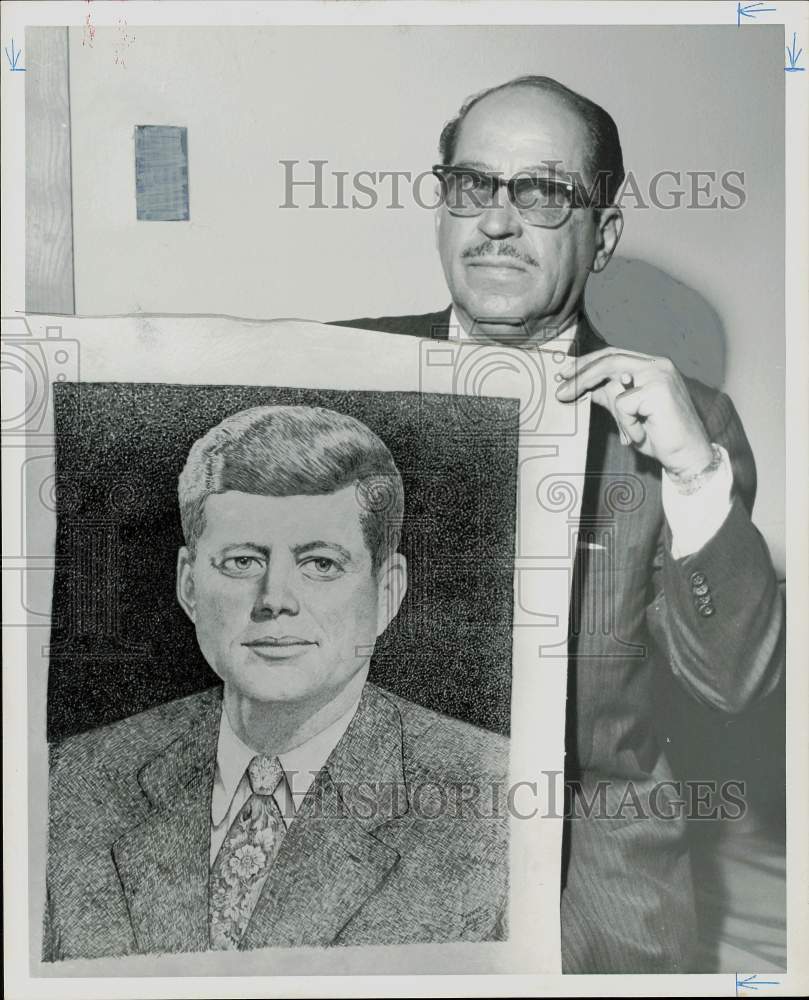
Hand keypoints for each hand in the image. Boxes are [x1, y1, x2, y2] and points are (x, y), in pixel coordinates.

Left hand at [555, 347, 713, 476]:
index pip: (613, 354)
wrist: (688, 456)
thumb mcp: (628, 415)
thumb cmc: (659, 436)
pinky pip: (623, 405)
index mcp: (652, 366)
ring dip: (610, 408)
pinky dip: (627, 425)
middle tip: (561, 390)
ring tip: (625, 428)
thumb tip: (587, 389)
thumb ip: (612, 398)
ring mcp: (660, 374)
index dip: (587, 362)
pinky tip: (641, 435)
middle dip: (581, 373)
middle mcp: (658, 364)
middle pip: (609, 358)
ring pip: (612, 379)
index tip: (565, 374)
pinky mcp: (658, 390)